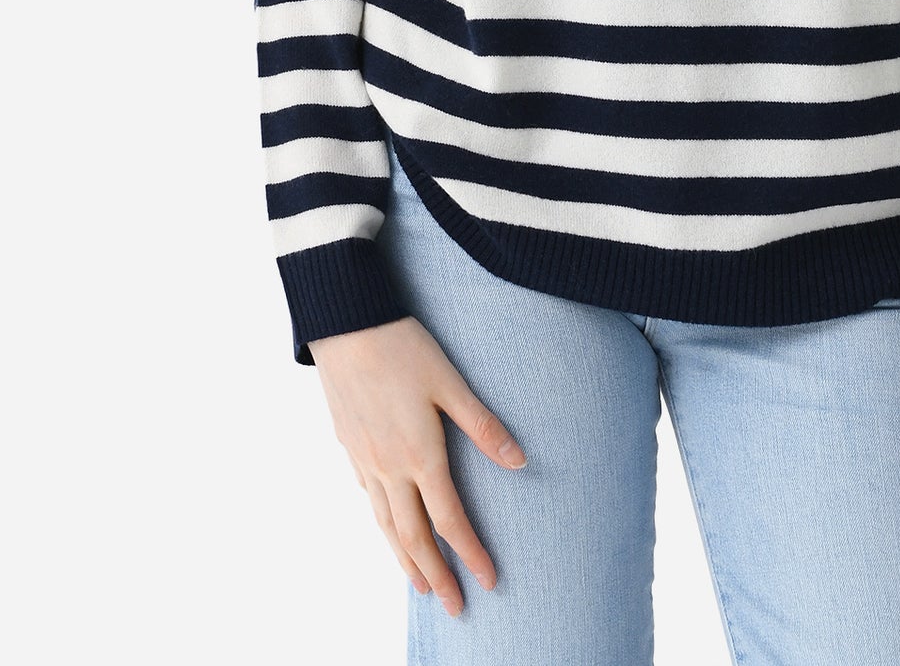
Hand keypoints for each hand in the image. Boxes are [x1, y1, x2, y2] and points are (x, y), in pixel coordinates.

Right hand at [309, 315, 527, 615]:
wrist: (346, 325)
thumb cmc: (404, 349)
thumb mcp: (451, 383)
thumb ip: (483, 426)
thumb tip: (520, 462)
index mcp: (419, 455)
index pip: (449, 520)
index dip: (470, 554)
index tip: (488, 581)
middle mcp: (389, 468)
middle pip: (414, 537)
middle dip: (436, 575)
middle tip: (454, 606)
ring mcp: (364, 461)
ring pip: (385, 525)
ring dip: (404, 560)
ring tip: (419, 586)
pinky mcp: (349, 448)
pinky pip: (367, 501)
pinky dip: (382, 526)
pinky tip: (388, 528)